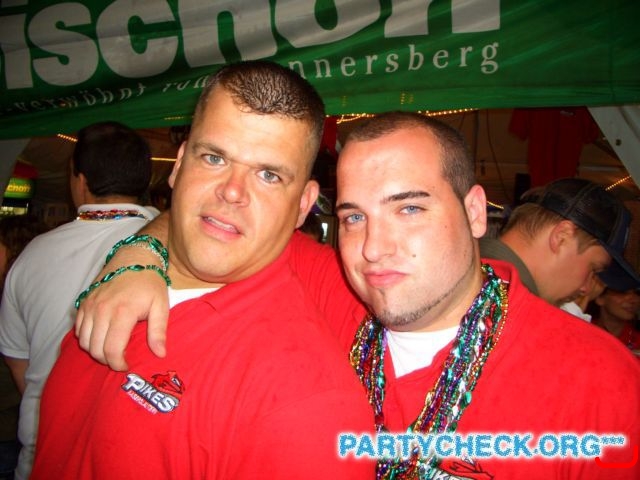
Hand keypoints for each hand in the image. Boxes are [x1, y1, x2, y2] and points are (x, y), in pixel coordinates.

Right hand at [75, 226, 170, 370]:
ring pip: (84, 341)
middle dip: (107, 360)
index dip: (118, 363)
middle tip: (119, 358)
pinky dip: (87, 338)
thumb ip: (158, 332)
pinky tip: (101, 337)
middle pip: (95, 349)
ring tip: (111, 349)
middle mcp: (101, 309)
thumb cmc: (150, 283)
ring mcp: (90, 305)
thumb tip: (159, 354)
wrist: (134, 258)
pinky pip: (78, 329)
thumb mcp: (161, 306)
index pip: (112, 350)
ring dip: (95, 350)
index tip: (126, 365)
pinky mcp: (83, 302)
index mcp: (122, 312)